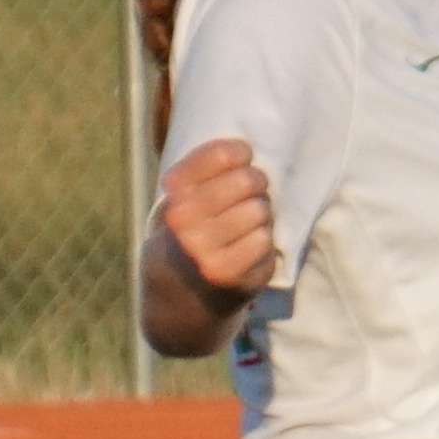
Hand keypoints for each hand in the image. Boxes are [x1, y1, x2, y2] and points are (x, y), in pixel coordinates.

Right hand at [156, 137, 276, 300]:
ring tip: (248, 221)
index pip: (221, 156)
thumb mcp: (181, 196)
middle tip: (253, 191)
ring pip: (261, 211)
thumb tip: (247, 148)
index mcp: (173, 194)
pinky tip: (250, 246)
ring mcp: (208, 252)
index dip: (241, 153)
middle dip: (256, 183)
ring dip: (261, 214)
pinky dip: (265, 242)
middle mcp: (186, 222)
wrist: (180, 290)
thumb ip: (204, 171)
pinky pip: (266, 242)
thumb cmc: (189, 230)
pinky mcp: (233, 276)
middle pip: (248, 181)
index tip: (245, 156)